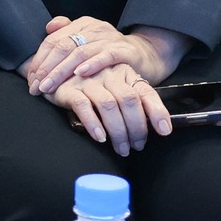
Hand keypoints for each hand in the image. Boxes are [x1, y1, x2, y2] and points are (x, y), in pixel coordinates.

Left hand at [26, 16, 187, 95]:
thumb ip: (67, 34)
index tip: (30, 79)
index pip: (53, 41)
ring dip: (61, 71)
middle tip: (35, 87)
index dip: (39, 60)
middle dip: (46, 69)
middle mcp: (94, 28)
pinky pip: (106, 56)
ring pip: (79, 52)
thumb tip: (47, 28)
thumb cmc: (110, 53)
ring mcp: (110, 38)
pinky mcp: (125, 50)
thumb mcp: (87, 43)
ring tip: (48, 86)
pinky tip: (79, 74)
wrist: (146, 55)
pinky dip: (91, 64)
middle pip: (63, 46)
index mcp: (82, 25)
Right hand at [49, 66, 172, 155]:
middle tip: (136, 146)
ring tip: (121, 148)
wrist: (55, 71)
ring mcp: (88, 80)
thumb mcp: (115, 88)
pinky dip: (93, 124)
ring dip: (117, 131)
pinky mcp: (69, 89)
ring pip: (108, 105)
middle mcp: (108, 74)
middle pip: (128, 101)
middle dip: (136, 128)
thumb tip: (156, 126)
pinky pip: (83, 106)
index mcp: (124, 73)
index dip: (157, 111)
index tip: (165, 131)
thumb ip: (133, 101)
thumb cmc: (91, 86)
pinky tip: (100, 138)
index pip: (146, 92)